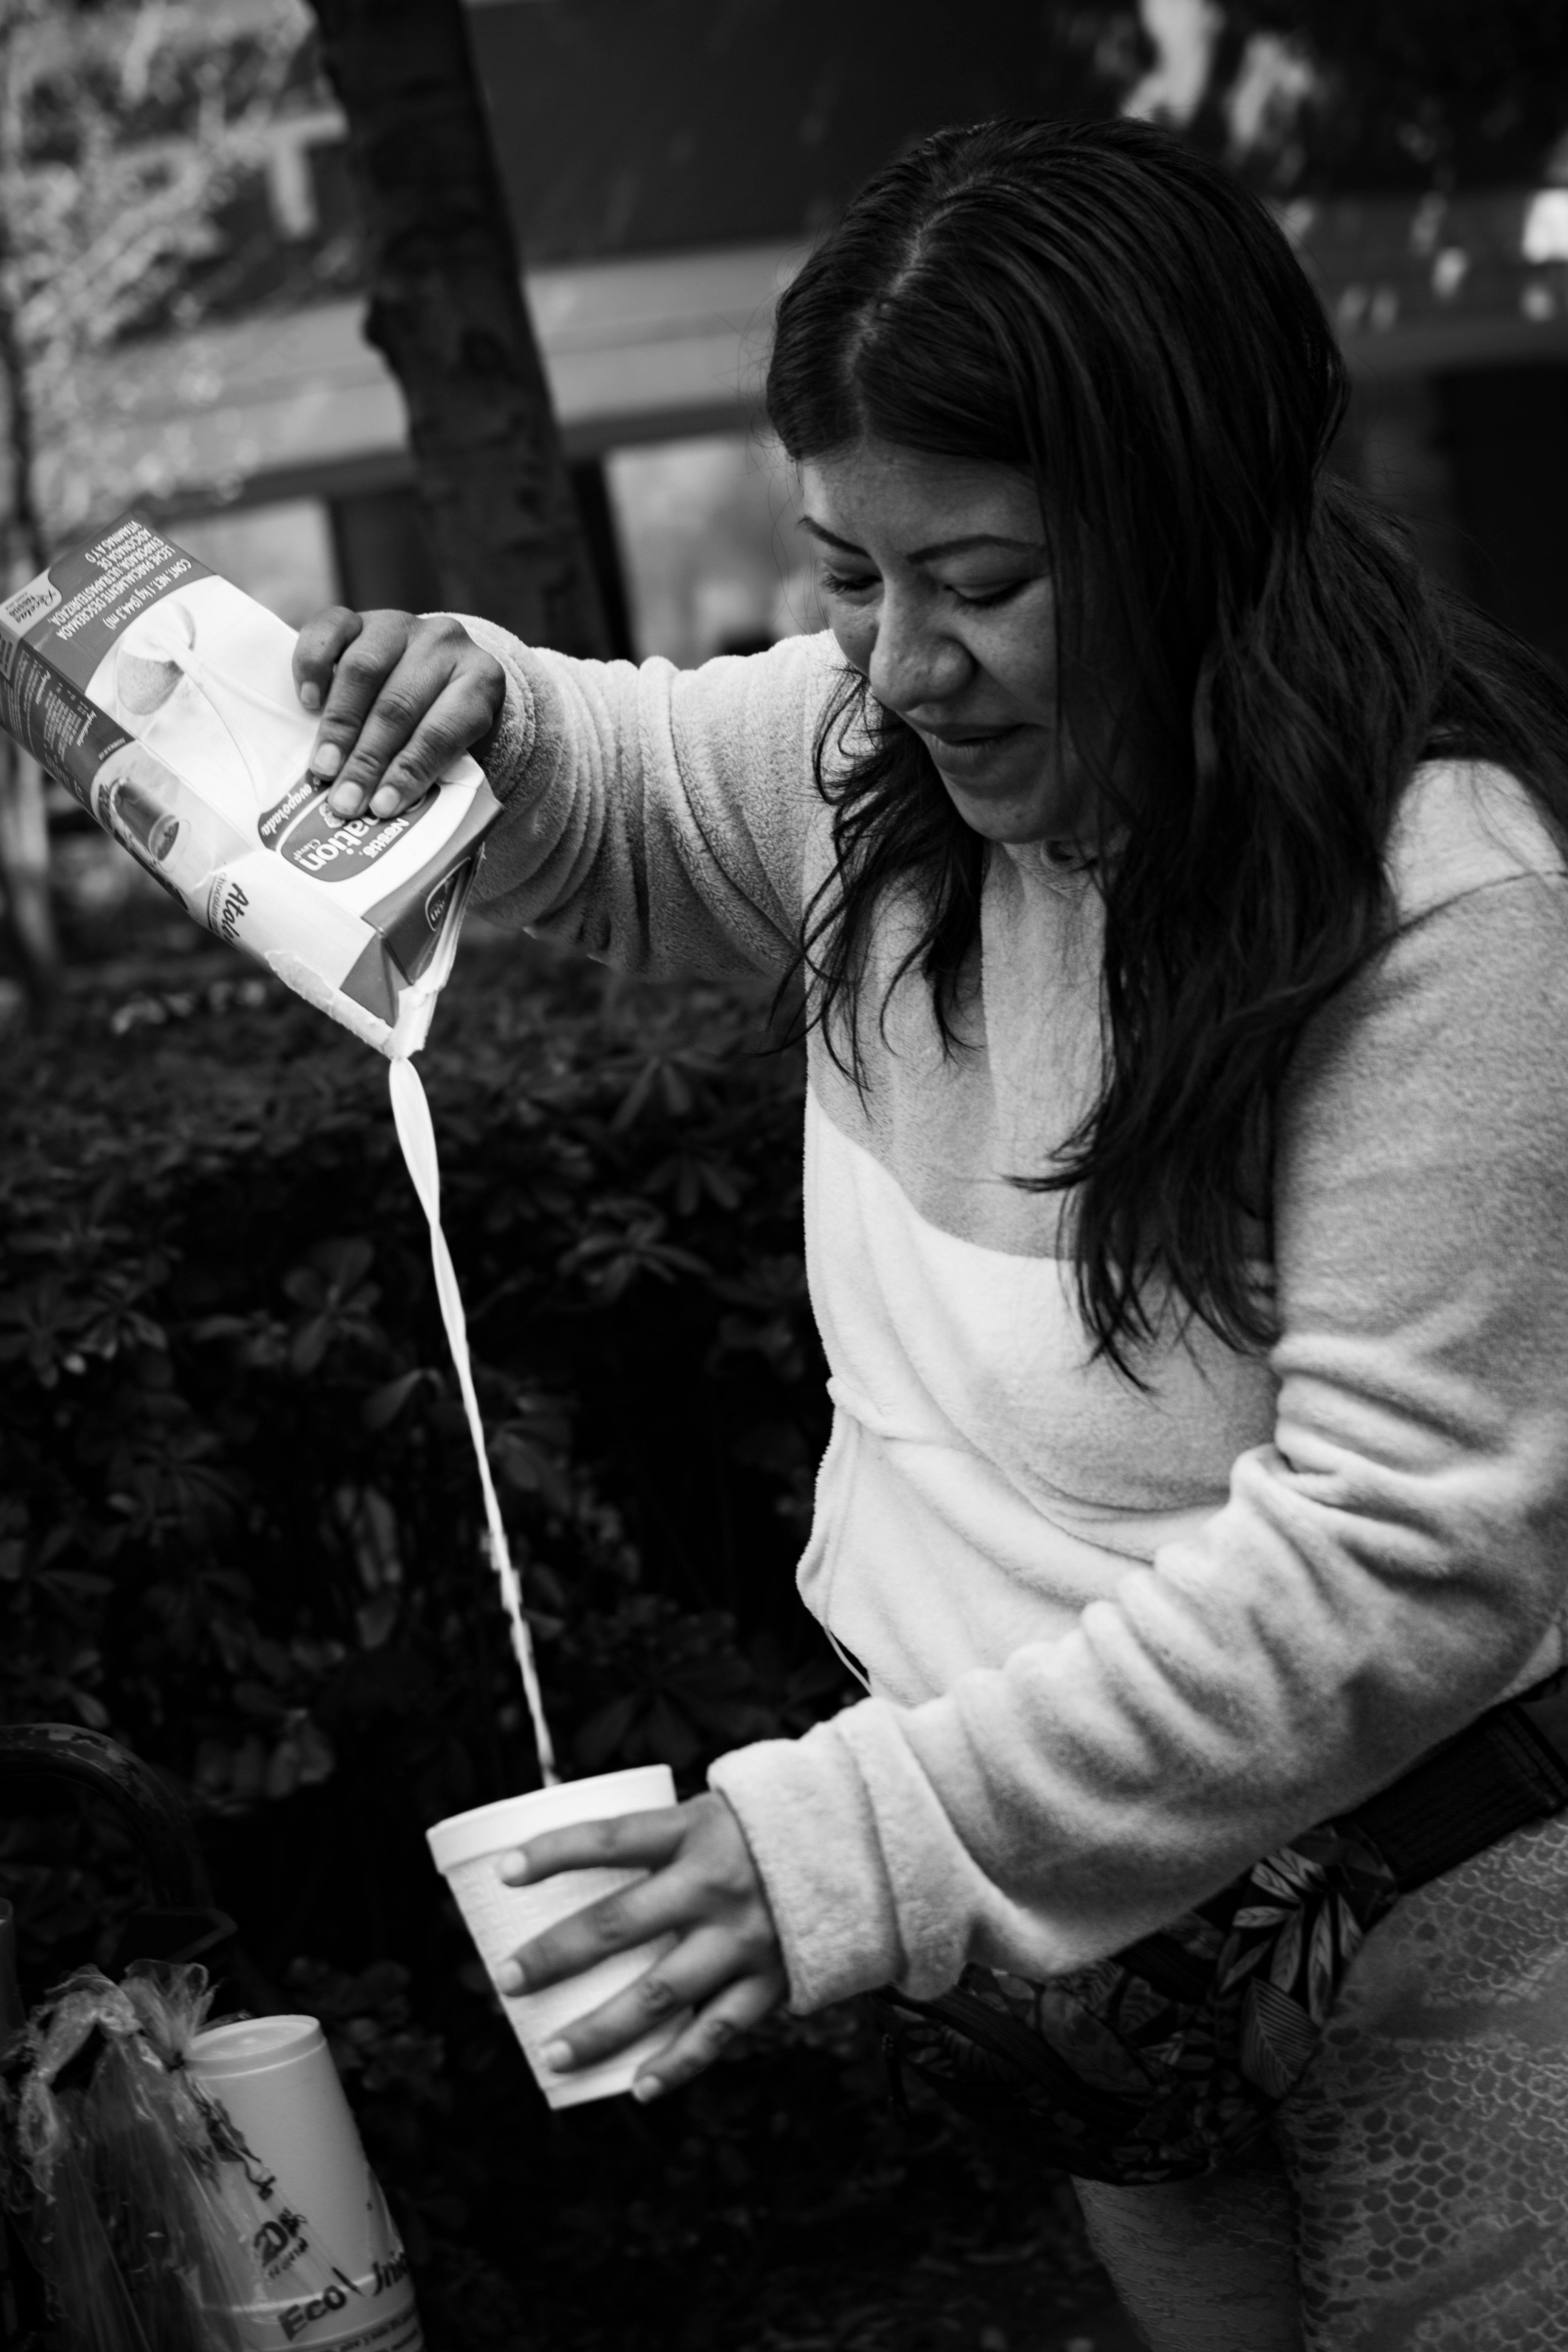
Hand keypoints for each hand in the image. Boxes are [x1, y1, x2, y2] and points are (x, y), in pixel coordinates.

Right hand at [291, 607, 505, 823]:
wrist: (438, 676)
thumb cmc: (446, 728)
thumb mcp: (460, 752)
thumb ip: (437, 777)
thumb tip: (389, 819)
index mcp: (481, 680)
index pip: (445, 728)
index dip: (412, 770)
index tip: (384, 807)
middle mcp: (444, 643)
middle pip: (400, 705)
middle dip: (368, 760)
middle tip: (345, 801)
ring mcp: (400, 624)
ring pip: (364, 670)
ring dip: (339, 726)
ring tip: (322, 769)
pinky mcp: (360, 617)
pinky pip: (331, 629)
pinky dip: (314, 665)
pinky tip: (307, 702)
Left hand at [494, 1792, 786, 2100]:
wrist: (860, 1847)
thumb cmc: (763, 1829)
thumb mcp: (710, 1815)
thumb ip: (658, 1842)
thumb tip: (578, 1867)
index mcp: (695, 1832)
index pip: (611, 1839)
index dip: (553, 1852)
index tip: (503, 1870)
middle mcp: (714, 1886)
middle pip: (619, 1926)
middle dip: (556, 1956)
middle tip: (507, 1981)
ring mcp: (743, 1939)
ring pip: (659, 1995)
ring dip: (601, 2029)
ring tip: (551, 2055)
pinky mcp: (770, 1981)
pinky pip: (716, 2033)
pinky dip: (676, 2064)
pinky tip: (639, 2088)